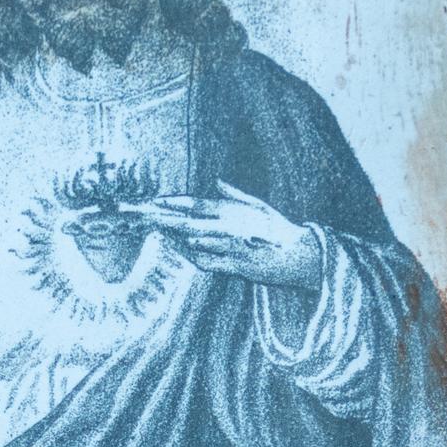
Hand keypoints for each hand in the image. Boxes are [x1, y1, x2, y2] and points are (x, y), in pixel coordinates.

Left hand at [143, 189, 319, 286]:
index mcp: (234, 211)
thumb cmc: (279, 230)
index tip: (156, 201)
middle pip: (191, 222)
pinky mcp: (237, 265)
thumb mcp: (259, 206)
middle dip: (167, 219)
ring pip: (197, 240)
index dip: (176, 202)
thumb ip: (235, 195)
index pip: (198, 203)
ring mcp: (232, 246)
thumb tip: (217, 181)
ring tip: (156, 231)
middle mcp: (230, 227)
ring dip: (176, 236)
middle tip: (146, 216)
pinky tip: (181, 251)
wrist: (300, 255)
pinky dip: (195, 256)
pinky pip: (210, 261)